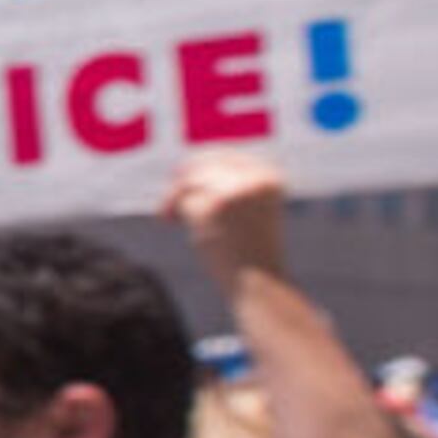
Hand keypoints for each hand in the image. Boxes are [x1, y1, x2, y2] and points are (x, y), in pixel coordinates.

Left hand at [164, 154, 289, 283]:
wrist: (257, 283)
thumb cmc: (248, 250)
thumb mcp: (246, 210)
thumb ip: (227, 184)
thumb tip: (187, 164)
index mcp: (270, 178)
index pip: (226, 154)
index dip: (199, 163)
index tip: (179, 173)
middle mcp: (255, 180)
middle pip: (203, 164)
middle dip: (182, 180)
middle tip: (167, 200)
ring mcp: (236, 191)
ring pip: (191, 181)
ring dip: (175, 198)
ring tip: (171, 217)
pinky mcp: (215, 206)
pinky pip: (183, 201)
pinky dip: (175, 212)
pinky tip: (178, 226)